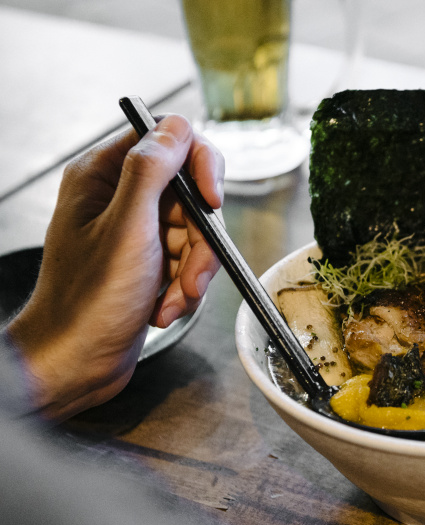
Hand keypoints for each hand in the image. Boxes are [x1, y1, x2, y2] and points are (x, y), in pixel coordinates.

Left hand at [6, 115, 223, 419]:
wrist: (75, 363)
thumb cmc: (87, 302)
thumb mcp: (126, 229)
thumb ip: (150, 171)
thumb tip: (175, 126)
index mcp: (103, 177)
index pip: (169, 143)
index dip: (200, 168)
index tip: (213, 200)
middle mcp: (120, 199)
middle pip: (192, 196)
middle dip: (199, 242)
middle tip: (190, 275)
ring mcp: (136, 233)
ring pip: (196, 234)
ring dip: (193, 273)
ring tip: (173, 301)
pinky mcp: (150, 263)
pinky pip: (189, 262)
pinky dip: (185, 289)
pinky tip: (164, 309)